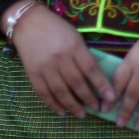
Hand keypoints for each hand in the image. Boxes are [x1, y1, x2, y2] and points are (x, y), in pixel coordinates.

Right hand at [8, 2, 113, 116]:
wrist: (28, 24)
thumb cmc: (57, 29)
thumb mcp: (75, 37)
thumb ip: (83, 56)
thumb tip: (94, 78)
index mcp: (74, 47)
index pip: (91, 70)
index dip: (101, 85)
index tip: (110, 98)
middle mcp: (60, 59)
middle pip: (77, 83)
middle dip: (88, 98)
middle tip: (97, 108)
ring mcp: (45, 68)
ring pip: (61, 91)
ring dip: (72, 106)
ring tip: (82, 114)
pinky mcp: (32, 74)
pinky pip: (44, 93)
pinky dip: (53, 105)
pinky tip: (62, 112)